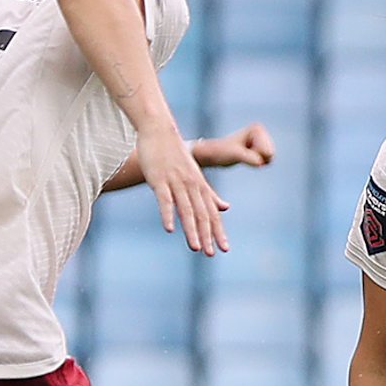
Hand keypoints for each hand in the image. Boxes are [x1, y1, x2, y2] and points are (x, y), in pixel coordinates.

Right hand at [136, 123, 228, 254]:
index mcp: (200, 186)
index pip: (212, 213)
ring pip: (186, 209)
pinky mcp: (159, 180)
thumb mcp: (196, 175)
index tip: (224, 249)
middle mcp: (191, 186)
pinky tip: (169, 229)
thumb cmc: (176, 156)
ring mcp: (176, 183)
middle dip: (207, 235)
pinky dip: (168, 214)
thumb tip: (226, 208)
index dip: (218, 231)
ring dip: (191, 229)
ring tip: (195, 247)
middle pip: (201, 214)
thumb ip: (209, 193)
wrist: (159, 131)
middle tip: (210, 254)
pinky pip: (165, 200)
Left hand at [195, 123, 274, 169]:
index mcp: (257, 128)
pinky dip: (256, 163)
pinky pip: (266, 161)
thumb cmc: (222, 151)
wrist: (213, 153)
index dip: (254, 156)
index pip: (267, 151)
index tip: (240, 150)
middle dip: (256, 159)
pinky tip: (245, 158)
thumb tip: (260, 163)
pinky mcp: (260, 147)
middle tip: (241, 154)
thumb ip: (249, 158)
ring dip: (256, 162)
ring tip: (242, 155)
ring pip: (269, 159)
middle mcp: (261, 132)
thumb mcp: (235, 155)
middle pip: (270, 155)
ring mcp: (261, 140)